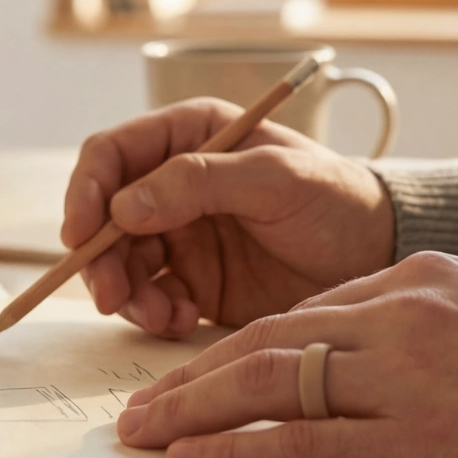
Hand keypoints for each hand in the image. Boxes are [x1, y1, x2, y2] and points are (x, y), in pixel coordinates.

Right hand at [64, 99, 393, 337]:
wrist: (378, 257)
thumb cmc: (337, 200)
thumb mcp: (277, 179)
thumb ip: (201, 181)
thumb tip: (124, 206)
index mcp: (189, 135)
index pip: (112, 154)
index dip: (85, 192)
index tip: (79, 234)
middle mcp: (173, 183)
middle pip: (103, 217)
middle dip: (100, 258)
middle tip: (113, 298)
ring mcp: (180, 233)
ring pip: (119, 263)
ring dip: (126, 294)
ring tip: (159, 316)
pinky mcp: (193, 281)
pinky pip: (148, 298)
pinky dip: (152, 314)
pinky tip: (181, 322)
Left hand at [114, 251, 457, 457]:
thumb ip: (428, 333)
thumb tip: (372, 368)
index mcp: (420, 279)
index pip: (304, 313)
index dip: (240, 349)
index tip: (201, 373)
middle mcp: (400, 317)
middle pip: (267, 340)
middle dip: (194, 376)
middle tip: (142, 404)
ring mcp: (402, 380)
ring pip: (267, 384)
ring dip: (192, 410)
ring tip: (144, 433)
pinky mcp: (413, 446)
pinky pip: (298, 446)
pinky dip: (233, 452)